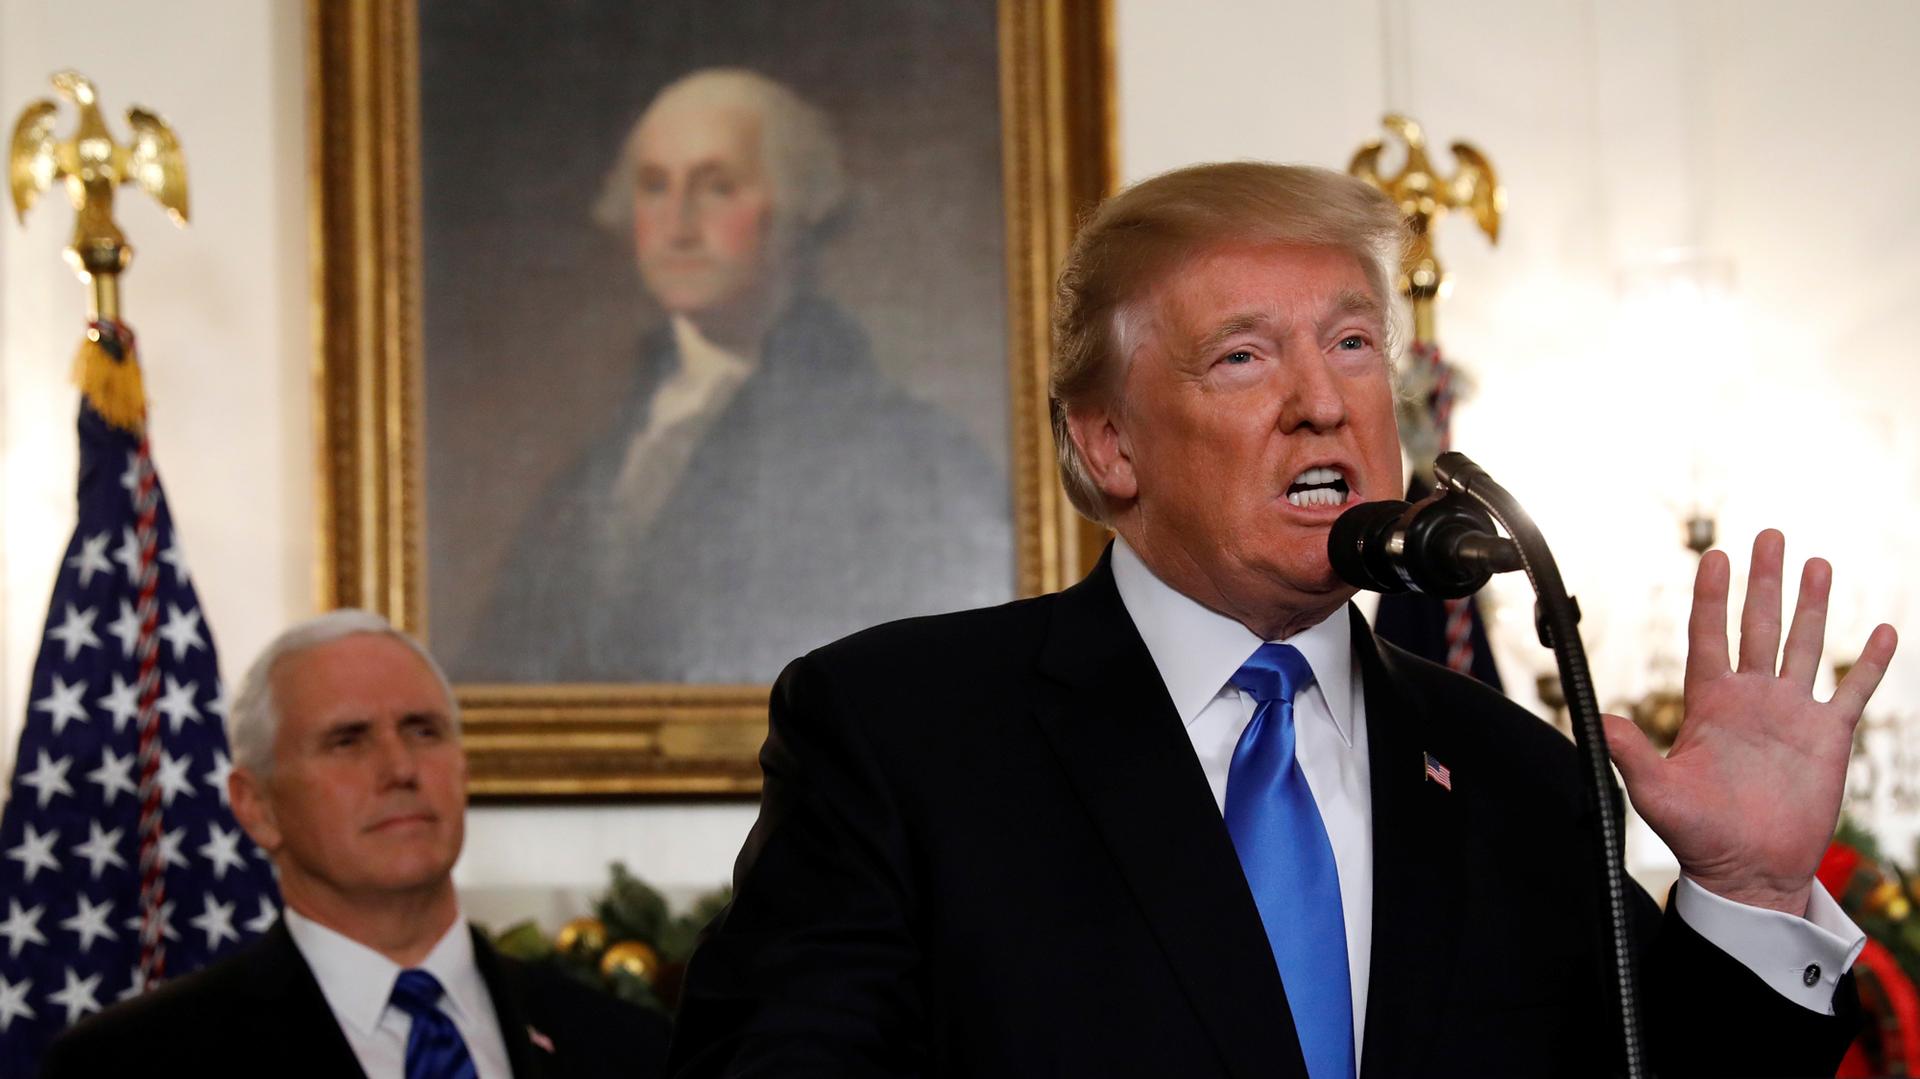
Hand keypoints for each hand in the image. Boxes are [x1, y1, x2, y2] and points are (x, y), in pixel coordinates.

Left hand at [1603, 529, 1897, 915]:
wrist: (1748, 871)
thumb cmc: (1698, 835)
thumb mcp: (1657, 792)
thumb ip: (1631, 754)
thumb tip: (1602, 722)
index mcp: (1709, 703)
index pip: (1709, 635)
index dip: (1712, 595)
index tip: (1715, 554)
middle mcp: (1751, 698)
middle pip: (1757, 625)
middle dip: (1764, 581)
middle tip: (1770, 535)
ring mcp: (1791, 713)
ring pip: (1803, 645)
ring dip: (1811, 605)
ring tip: (1817, 563)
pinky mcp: (1827, 737)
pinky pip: (1853, 690)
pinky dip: (1870, 662)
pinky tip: (1883, 631)